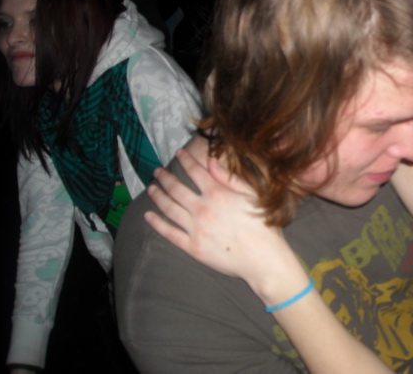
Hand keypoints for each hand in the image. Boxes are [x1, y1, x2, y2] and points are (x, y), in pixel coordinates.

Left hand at [145, 149, 296, 293]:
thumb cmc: (263, 226)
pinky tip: (148, 216)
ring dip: (157, 196)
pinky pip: (169, 233)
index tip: (178, 153)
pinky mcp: (192, 247)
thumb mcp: (252, 195)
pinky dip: (156, 223)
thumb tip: (210, 161)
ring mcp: (195, 228)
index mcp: (218, 193)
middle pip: (176, 188)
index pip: (195, 171)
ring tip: (151, 189)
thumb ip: (229, 177)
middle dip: (165, 177)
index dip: (185, 160)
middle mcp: (203, 208)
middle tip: (157, 172)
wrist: (263, 258)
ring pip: (169, 208)